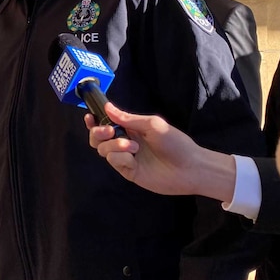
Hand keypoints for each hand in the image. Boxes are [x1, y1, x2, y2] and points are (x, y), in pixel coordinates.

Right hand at [85, 103, 235, 201]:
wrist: (189, 168)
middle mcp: (126, 142)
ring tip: (132, 147)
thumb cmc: (175, 143)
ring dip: (114, 145)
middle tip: (109, 131)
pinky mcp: (128, 172)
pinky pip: (114, 161)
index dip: (95, 120)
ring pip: (104, 149)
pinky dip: (121, 158)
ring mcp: (126, 158)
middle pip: (99, 138)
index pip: (107, 123)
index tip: (89, 117)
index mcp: (131, 128)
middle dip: (98, 132)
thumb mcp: (152, 124)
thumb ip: (128, 118)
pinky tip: (134, 159)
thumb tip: (107, 107)